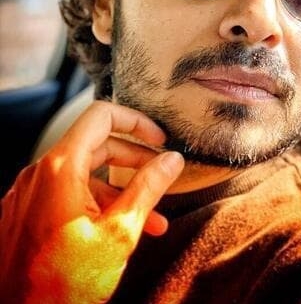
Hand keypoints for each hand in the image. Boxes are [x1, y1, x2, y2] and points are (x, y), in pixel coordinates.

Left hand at [0, 101, 183, 303]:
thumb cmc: (63, 286)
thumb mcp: (119, 233)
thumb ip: (148, 188)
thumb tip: (171, 160)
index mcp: (60, 169)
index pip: (101, 116)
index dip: (136, 121)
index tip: (158, 138)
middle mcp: (39, 173)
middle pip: (96, 144)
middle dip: (134, 159)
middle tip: (161, 173)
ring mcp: (30, 192)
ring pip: (84, 172)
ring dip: (120, 187)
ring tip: (151, 214)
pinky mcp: (26, 211)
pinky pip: (67, 192)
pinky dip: (96, 200)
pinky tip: (120, 224)